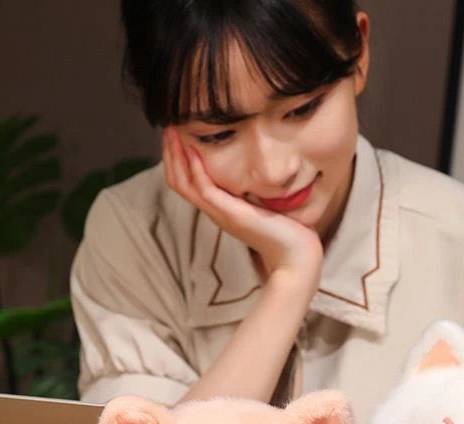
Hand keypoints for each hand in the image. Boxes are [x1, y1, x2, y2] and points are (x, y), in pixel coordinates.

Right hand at [162, 128, 322, 290]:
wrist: (296, 259)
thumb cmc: (288, 232)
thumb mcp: (267, 203)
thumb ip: (256, 188)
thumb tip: (260, 166)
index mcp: (221, 208)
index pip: (187, 182)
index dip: (178, 158)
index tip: (177, 131)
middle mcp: (216, 211)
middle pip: (179, 181)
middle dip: (170, 152)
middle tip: (167, 124)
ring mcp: (221, 214)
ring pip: (184, 184)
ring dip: (175, 156)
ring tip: (172, 130)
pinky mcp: (232, 215)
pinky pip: (205, 190)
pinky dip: (195, 169)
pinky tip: (192, 149)